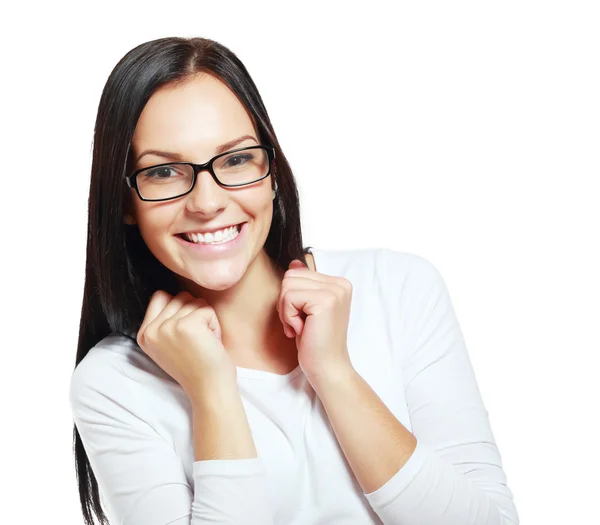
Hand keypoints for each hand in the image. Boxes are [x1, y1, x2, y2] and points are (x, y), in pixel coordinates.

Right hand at [136, 290, 235, 397]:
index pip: (160, 296)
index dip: (180, 308)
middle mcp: (152, 330)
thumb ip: (165, 320)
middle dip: (195, 314)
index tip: (186, 334)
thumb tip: (175, 293)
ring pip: (195, 301)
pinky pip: (207, 310)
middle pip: (180, 297)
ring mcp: (167, 327)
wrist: (209, 389)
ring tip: (203, 342)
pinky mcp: (187, 326)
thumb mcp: (169, 343)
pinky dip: (215, 325)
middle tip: (197, 340)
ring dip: (206, 319)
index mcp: (144, 334)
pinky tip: (210, 343)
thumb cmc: (197, 365)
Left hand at [277, 259, 353, 388]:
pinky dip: (288, 317)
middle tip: (300, 324)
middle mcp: (340, 283)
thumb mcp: (306, 309)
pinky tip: (301, 330)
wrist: (327, 368)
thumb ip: (303, 284)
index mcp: (338, 283)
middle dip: (286, 303)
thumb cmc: (315, 343)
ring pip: (287, 286)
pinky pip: (289, 297)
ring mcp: (335, 291)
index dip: (291, 298)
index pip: (296, 273)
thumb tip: (294, 262)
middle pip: (290, 276)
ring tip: (301, 327)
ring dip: (286, 311)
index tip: (304, 319)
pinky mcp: (325, 301)